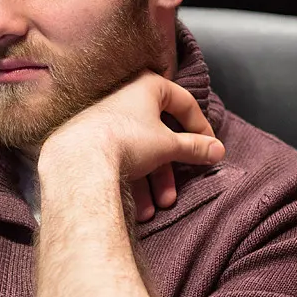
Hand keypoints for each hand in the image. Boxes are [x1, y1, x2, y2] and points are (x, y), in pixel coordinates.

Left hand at [41, 72, 224, 221]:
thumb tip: (218, 150)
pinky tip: (140, 209)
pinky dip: (133, 182)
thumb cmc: (128, 140)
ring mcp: (106, 121)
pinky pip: (120, 160)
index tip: (210, 150)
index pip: (184, 103)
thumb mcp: (168, 145)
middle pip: (160, 135)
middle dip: (169, 170)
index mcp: (147, 87)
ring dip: (151, 184)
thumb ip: (195, 147)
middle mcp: (125, 99)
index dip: (201, 127)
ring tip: (157, 207)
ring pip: (140, 153)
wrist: (78, 159)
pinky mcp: (92, 142)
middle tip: (176, 192)